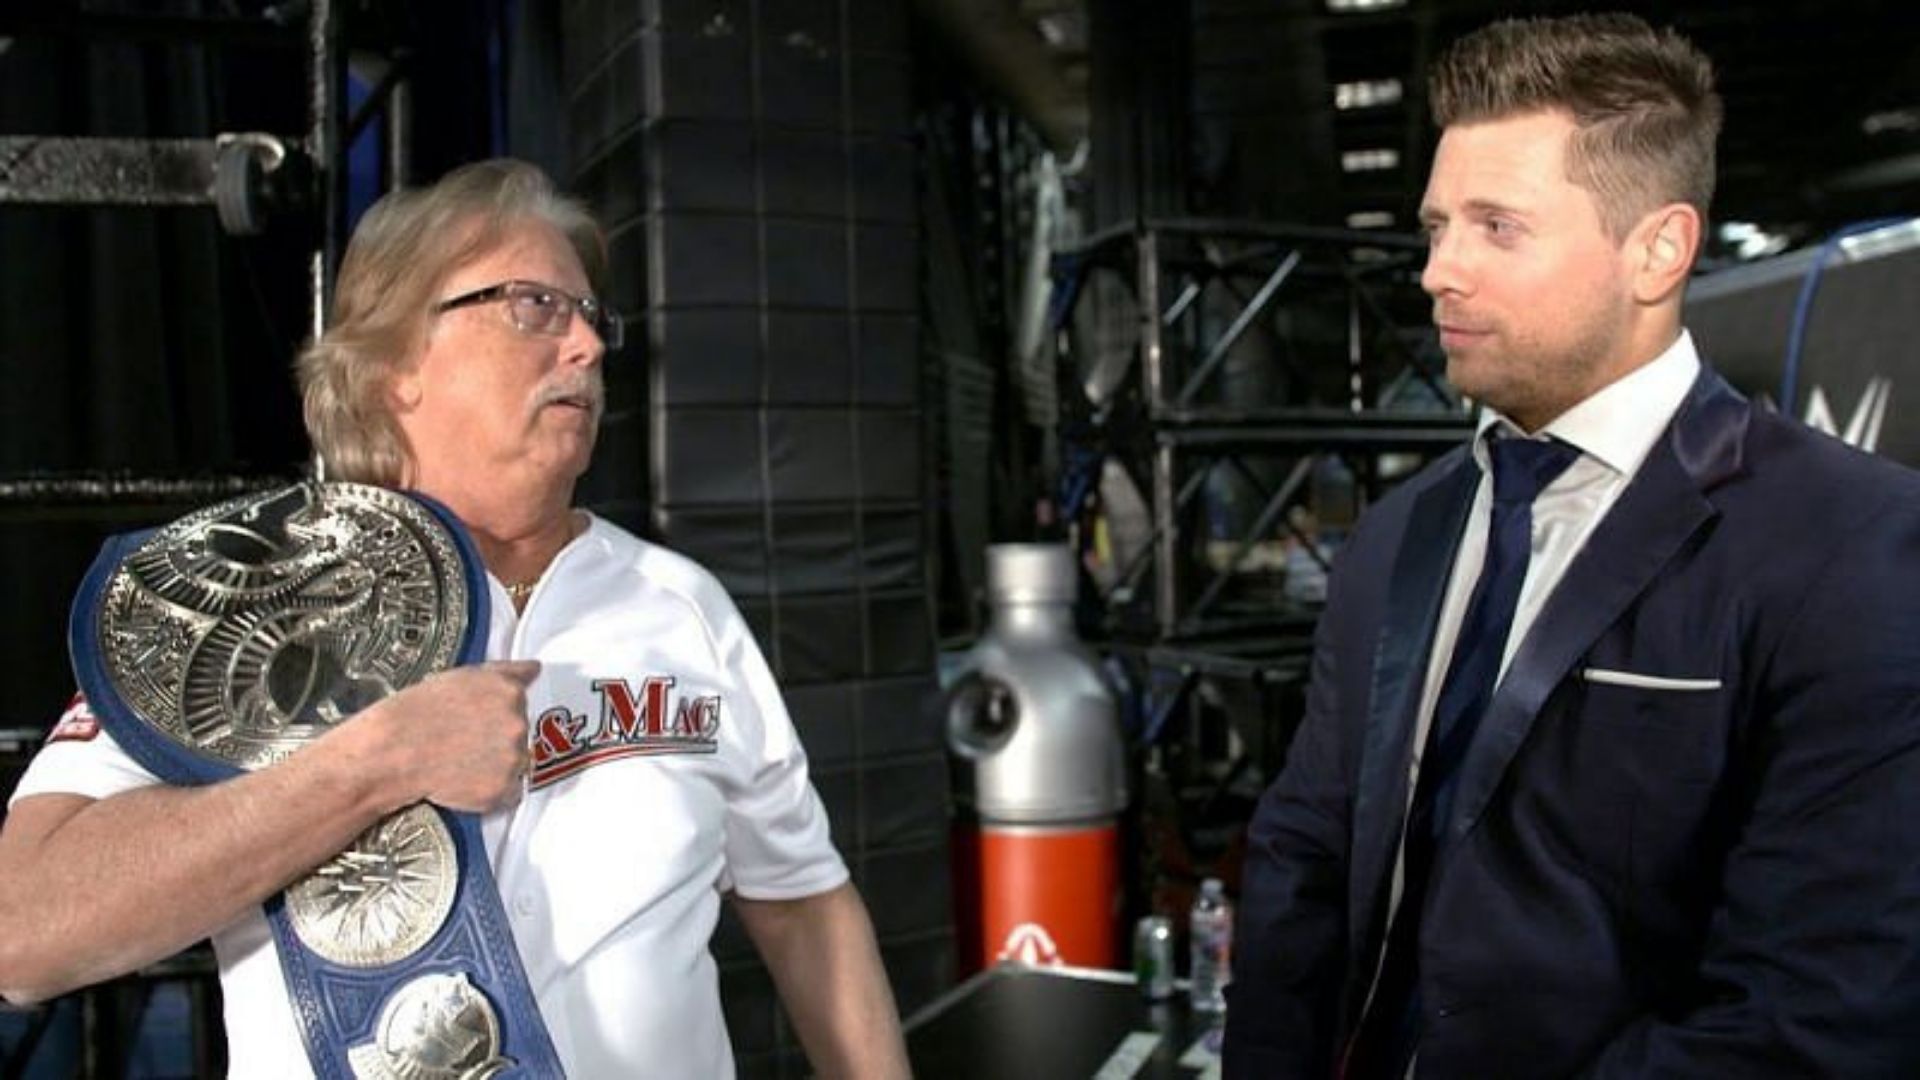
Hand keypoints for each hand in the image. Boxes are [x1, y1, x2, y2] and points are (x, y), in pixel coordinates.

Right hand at [361, 660, 540, 812]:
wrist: (393, 751)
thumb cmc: (418, 711)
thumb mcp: (462, 676)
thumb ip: (505, 671)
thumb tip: (534, 669)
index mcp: (511, 693)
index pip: (521, 706)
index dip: (498, 715)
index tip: (478, 722)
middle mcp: (518, 724)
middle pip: (522, 736)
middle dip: (499, 741)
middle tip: (466, 744)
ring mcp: (512, 758)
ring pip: (518, 765)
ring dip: (498, 767)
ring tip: (463, 764)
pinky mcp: (501, 789)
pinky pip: (510, 794)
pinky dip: (493, 792)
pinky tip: (467, 782)